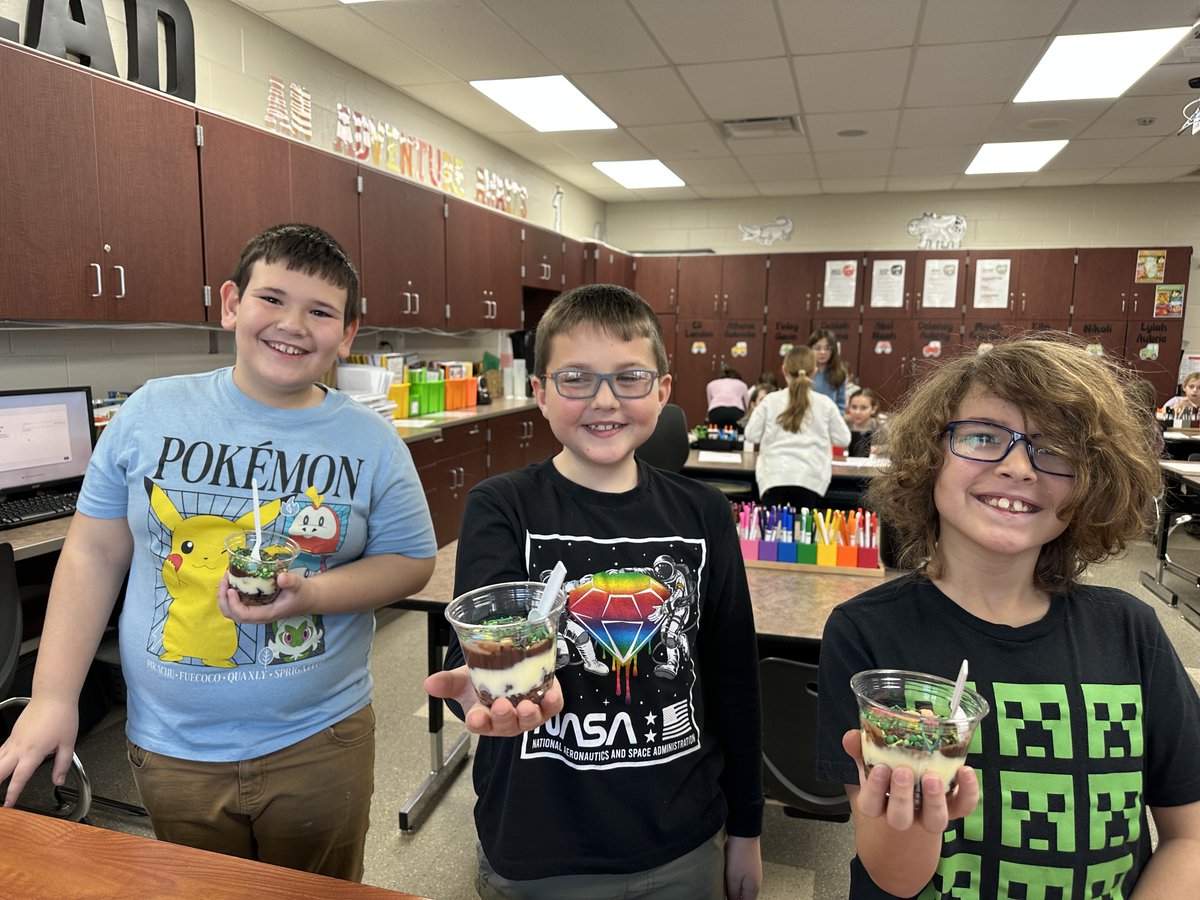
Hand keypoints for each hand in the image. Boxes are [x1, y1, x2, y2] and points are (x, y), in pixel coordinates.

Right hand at [0, 697, 79, 807]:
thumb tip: (58, 781)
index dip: (13, 794)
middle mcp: (19, 747)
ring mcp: (14, 740)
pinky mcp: (13, 734)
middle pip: (0, 771)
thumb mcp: (68, 743)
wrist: (53, 696)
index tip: (8, 804)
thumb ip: (62, 764)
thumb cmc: (61, 716)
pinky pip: (0, 750)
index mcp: (33, 752)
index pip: (19, 778)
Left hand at [216, 570, 310, 624]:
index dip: (233, 604)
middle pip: (233, 615)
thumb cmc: (303, 593)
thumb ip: (291, 582)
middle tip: (224, 581)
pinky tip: (232, 581)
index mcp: (267, 614)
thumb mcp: (299, 585)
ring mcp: (255, 611)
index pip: (244, 615)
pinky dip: (230, 595)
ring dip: (224, 597)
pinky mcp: (255, 606)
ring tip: (225, 579)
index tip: (231, 589)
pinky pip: (237, 604)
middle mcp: (258, 616)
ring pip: (232, 611)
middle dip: (223, 600)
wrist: (307, 598)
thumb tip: (281, 577)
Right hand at [424, 666, 562, 736]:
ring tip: (527, 706)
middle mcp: (505, 720)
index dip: (478, 721)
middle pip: (505, 724)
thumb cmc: (483, 681)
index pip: (479, 723)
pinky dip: (552, 704)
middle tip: (502, 706)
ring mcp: (527, 715)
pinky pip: (552, 709)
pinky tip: (552, 695)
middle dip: (504, 717)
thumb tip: (429, 683)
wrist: (508, 670)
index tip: (475, 716)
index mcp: (483, 716)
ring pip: (530, 721)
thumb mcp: (462, 679)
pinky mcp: (546, 705)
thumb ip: (447, 682)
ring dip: (529, 715)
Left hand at [724, 834, 761, 899]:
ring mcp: (752, 874)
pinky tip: (727, 874)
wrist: (744, 832)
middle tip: (724, 889)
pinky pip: (740, 879)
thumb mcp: (733, 879)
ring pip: (741, 888)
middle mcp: (755, 883)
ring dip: (733, 888)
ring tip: (725, 882)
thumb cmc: (739, 854)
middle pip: (744, 897)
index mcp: (753, 890)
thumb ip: (733, 895)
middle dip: (733, 896)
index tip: (727, 897)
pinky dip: (734, 880)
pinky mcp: (748, 866)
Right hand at [842, 729, 977, 832]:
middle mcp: (904, 814)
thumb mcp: (871, 763)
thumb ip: (861, 749)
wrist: (915, 797)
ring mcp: (930, 815)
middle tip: (904, 771)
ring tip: (932, 777)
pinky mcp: (954, 810)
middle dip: (902, 796)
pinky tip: (964, 771)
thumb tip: (851, 735)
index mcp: (879, 803)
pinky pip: (963, 807)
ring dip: (934, 800)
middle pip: (900, 818)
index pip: (871, 805)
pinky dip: (968, 792)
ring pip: (934, 821)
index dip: (874, 790)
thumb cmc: (890, 777)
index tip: (881, 768)